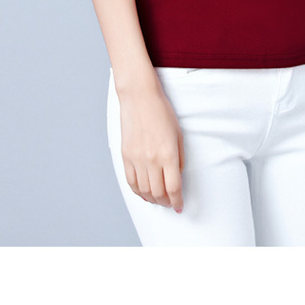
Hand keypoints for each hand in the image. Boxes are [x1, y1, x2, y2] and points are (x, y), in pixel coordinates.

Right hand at [117, 82, 184, 210]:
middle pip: (158, 193)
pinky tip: (144, 193)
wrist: (139, 98)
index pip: (173, 188)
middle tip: (170, 204)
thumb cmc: (162, 112)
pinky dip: (138, 192)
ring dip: (152, 200)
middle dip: (166, 203)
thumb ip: (179, 159)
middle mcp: (151, 160)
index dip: (177, 201)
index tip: (179, 205)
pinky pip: (131, 182)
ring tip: (159, 200)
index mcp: (168, 154)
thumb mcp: (178, 135)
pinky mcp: (126, 156)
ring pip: (144, 191)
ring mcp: (136, 159)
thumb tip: (177, 177)